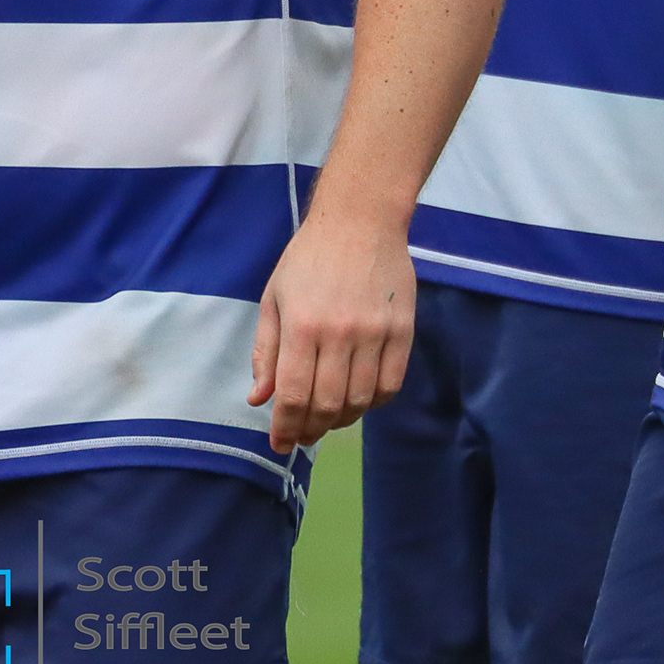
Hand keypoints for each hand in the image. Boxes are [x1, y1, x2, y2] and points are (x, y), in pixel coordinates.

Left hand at [251, 202, 413, 449]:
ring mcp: (376, 333)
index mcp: (302, 325)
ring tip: (328, 418)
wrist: (360, 219)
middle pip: (327, 405)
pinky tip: (360, 399)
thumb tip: (259, 401)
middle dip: (311, 430)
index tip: (280, 444)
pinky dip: (374, 403)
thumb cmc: (308, 258)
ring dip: (342, 420)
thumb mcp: (274, 299)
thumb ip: (266, 352)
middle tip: (303, 435)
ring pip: (361, 401)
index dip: (286, 428)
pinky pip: (391, 385)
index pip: (294, 396)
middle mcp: (340, 333)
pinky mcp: (403, 330)